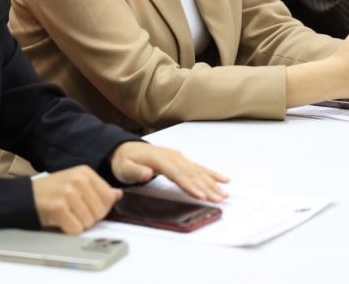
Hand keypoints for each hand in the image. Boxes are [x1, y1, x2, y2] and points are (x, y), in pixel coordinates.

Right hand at [31, 165, 120, 233]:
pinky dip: (69, 229)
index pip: (108, 197)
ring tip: (67, 214)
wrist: (26, 196)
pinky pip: (76, 228)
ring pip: (89, 222)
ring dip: (79, 224)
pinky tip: (61, 220)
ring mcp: (68, 193)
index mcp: (85, 172)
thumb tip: (117, 194)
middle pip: (100, 211)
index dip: (101, 208)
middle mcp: (78, 180)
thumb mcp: (76, 183)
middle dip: (90, 217)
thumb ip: (98, 189)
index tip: (88, 206)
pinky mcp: (59, 208)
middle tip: (75, 212)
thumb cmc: (53, 191)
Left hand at [110, 142, 227, 201]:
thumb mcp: (124, 167)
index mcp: (160, 159)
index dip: (190, 185)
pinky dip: (212, 174)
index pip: (177, 174)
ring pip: (198, 171)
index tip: (200, 195)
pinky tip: (223, 179)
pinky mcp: (181, 160)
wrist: (125, 149)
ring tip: (224, 194)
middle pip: (192, 174)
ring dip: (212, 183)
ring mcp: (178, 158)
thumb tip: (148, 173)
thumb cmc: (125, 160)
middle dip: (206, 187)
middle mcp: (172, 157)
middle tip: (218, 198)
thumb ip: (136, 171)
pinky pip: (199, 167)